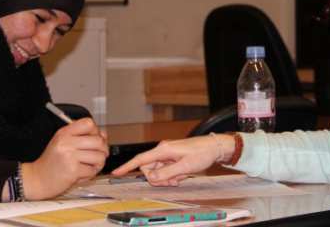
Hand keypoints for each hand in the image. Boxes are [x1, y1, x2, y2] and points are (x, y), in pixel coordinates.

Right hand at [22, 118, 108, 199]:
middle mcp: (66, 142)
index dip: (96, 132)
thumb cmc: (52, 162)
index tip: (94, 140)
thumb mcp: (64, 143)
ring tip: (89, 166)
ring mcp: (69, 156)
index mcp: (64, 133)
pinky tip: (81, 174)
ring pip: (99, 156)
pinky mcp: (72, 170)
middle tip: (97, 157)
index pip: (89, 123)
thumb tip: (103, 135)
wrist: (37, 179)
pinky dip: (90, 174)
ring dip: (98, 164)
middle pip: (98, 140)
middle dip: (102, 150)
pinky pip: (92, 170)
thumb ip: (83, 136)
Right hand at [111, 134, 234, 185]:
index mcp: (163, 150)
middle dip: (158, 178)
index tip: (116, 173)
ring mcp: (167, 153)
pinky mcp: (172, 156)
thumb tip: (150, 178)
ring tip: (180, 177)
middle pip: (149, 169)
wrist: (214, 147)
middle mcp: (163, 150)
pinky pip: (165, 169)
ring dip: (166, 178)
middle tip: (172, 182)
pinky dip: (171, 175)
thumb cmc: (201, 154)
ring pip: (157, 171)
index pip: (140, 160)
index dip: (127, 167)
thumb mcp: (184, 167)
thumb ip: (165, 173)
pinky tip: (181, 175)